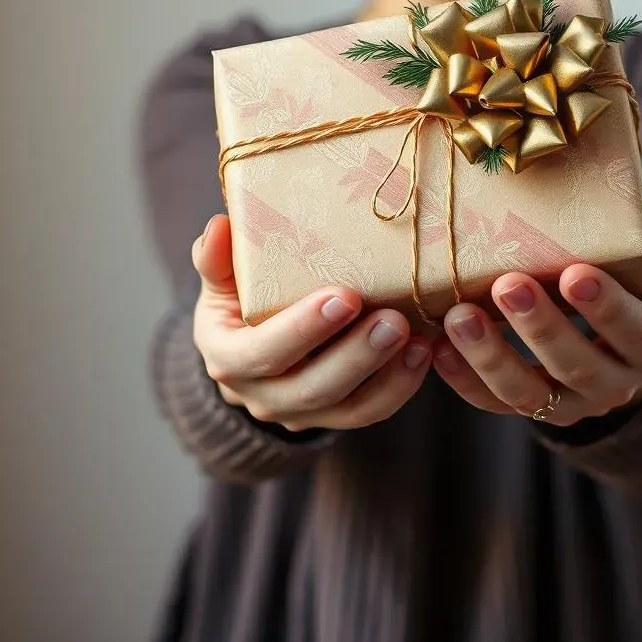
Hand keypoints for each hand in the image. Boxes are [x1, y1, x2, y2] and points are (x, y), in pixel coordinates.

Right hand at [192, 214, 431, 432]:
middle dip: (356, 355)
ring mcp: (301, 414)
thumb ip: (217, 260)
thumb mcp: (222, 282)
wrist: (250, 350)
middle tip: (394, 320)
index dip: (302, 329)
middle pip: (311, 387)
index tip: (344, 296)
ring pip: (348, 408)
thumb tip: (219, 226)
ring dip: (387, 376)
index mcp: (228, 358)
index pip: (262, 353)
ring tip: (418, 340)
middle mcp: (262, 395)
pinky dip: (401, 386)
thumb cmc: (240, 301)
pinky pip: (371, 411)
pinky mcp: (336, 416)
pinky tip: (425, 352)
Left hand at [432, 218, 641, 426]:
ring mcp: (568, 403)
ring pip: (527, 392)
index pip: (634, 332)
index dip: (607, 307)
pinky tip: (437, 346)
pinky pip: (491, 402)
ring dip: (491, 355)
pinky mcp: (528, 409)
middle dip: (540, 327)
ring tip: (459, 315)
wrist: (620, 356)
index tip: (575, 273)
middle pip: (576, 364)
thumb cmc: (636, 298)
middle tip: (508, 286)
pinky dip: (462, 377)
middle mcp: (613, 384)